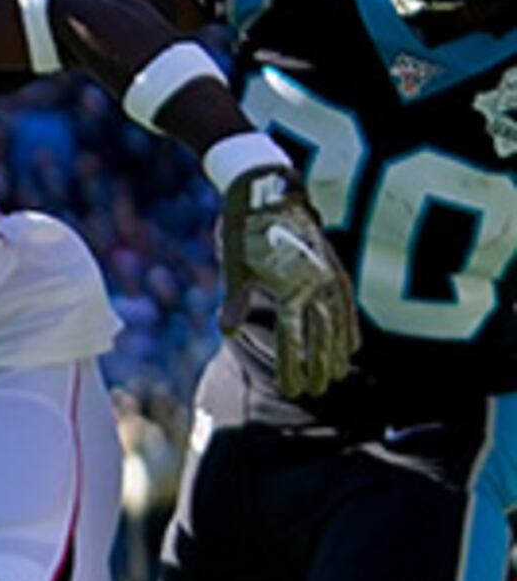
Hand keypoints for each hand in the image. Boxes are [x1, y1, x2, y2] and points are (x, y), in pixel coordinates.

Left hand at [222, 165, 359, 398]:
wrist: (269, 187)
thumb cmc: (244, 228)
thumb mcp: (233, 263)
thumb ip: (235, 298)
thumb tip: (227, 330)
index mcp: (289, 286)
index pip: (292, 337)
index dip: (293, 364)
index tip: (292, 388)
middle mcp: (315, 283)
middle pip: (319, 335)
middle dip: (316, 366)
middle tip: (312, 393)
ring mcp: (328, 274)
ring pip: (337, 322)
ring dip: (337, 352)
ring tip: (336, 377)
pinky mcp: (334, 265)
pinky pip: (347, 303)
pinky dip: (351, 325)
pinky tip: (354, 344)